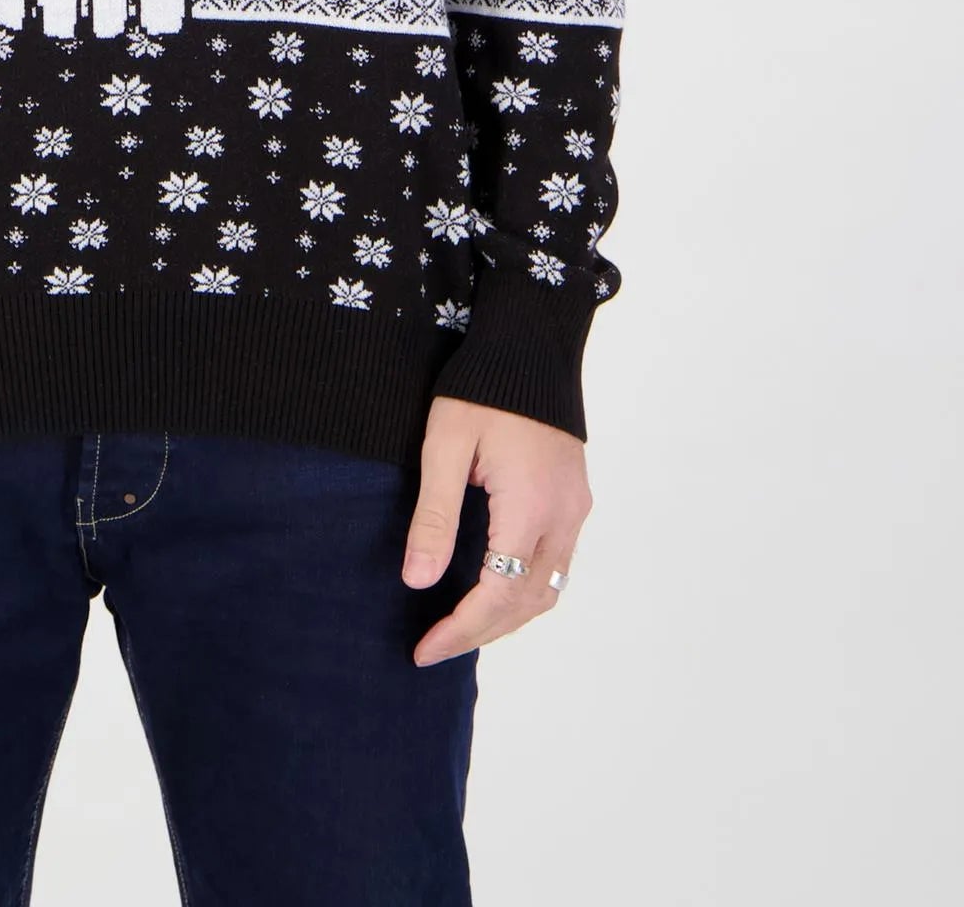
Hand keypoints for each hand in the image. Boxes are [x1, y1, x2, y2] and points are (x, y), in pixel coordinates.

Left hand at [401, 396, 591, 667]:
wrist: (530, 344)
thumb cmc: (480, 389)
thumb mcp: (444, 447)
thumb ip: (434, 516)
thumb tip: (418, 582)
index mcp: (530, 510)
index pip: (497, 597)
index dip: (460, 630)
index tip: (424, 650)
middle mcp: (562, 518)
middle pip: (527, 604)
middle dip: (480, 632)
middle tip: (435, 646)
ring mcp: (575, 509)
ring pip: (548, 589)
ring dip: (507, 617)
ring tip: (461, 627)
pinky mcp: (575, 497)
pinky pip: (556, 565)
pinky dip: (525, 591)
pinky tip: (494, 588)